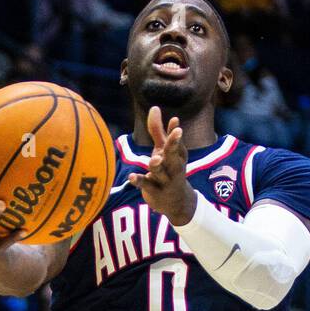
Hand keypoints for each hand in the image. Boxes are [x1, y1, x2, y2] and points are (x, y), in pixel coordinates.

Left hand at [126, 109, 195, 226]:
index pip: (177, 143)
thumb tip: (154, 107)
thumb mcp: (164, 151)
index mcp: (178, 156)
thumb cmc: (169, 170)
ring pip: (160, 171)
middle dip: (175, 144)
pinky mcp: (155, 192)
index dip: (175, 133)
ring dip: (157, 165)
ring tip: (153, 159)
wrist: (177, 203)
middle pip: (174, 155)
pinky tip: (131, 177)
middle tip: (177, 133)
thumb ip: (158, 130)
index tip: (175, 120)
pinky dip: (139, 181)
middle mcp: (174, 167)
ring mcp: (165, 181)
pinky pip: (147, 186)